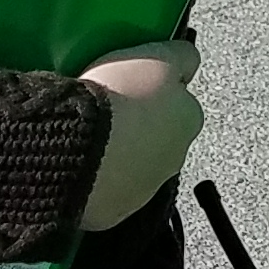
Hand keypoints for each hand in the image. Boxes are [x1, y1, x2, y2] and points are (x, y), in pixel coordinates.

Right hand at [79, 36, 201, 228]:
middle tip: (107, 112)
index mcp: (189, 119)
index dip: (155, 91)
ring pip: (133, 165)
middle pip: (158, 136)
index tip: (132, 85)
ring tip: (88, 138)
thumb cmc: (117, 97)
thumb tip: (190, 58)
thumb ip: (181, 56)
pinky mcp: (113, 211)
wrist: (78, 147)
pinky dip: (96, 179)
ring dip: (118, 155)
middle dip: (138, 126)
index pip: (181, 102)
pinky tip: (77, 163)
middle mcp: (175, 158)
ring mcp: (144, 190)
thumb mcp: (156, 57)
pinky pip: (105, 190)